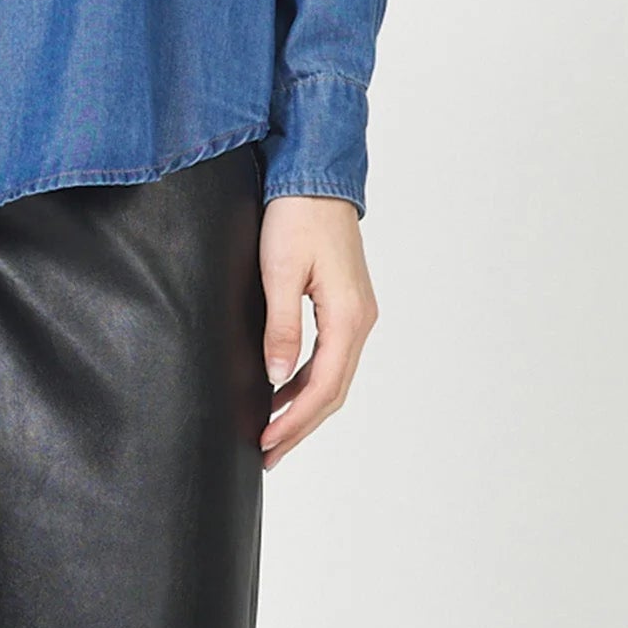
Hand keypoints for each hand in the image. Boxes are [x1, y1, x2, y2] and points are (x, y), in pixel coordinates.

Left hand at [257, 196, 378, 469]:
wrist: (316, 175)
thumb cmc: (296, 215)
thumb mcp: (280, 271)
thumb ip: (281, 327)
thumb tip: (278, 380)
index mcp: (348, 317)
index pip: (324, 388)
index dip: (295, 421)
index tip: (267, 442)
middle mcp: (361, 320)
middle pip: (333, 390)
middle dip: (300, 424)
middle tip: (268, 452)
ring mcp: (357, 311)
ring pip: (333, 374)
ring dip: (304, 404)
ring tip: (272, 428)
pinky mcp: (346, 301)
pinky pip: (330, 354)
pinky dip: (308, 378)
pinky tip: (284, 386)